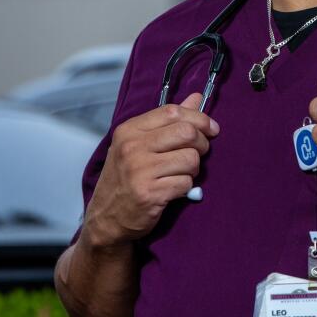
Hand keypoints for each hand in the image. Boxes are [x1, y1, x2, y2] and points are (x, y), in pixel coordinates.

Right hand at [84, 93, 218, 247]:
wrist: (106, 218)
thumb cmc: (126, 178)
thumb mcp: (138, 144)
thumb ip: (167, 121)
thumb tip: (197, 98)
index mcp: (129, 130)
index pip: (173, 112)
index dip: (199, 118)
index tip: (211, 129)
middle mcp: (132, 147)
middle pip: (187, 132)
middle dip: (202, 144)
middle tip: (198, 154)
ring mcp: (140, 170)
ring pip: (190, 159)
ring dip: (194, 169)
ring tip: (181, 174)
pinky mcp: (149, 194)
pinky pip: (186, 183)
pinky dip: (186, 187)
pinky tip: (173, 189)